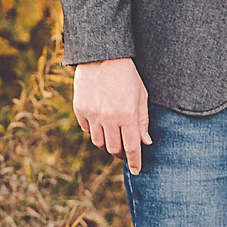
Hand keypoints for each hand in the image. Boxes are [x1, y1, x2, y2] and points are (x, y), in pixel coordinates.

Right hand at [74, 57, 151, 173]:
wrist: (102, 56)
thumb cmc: (127, 75)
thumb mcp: (141, 96)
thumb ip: (143, 121)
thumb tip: (146, 143)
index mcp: (127, 114)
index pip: (132, 147)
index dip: (135, 162)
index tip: (136, 170)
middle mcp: (108, 118)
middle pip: (113, 149)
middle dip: (121, 153)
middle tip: (126, 151)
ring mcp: (92, 114)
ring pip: (98, 142)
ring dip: (107, 144)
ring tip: (114, 138)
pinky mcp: (80, 109)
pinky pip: (88, 130)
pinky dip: (95, 131)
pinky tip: (102, 125)